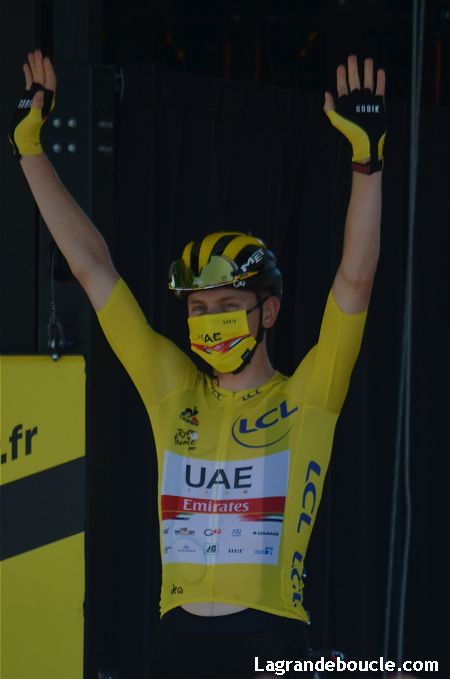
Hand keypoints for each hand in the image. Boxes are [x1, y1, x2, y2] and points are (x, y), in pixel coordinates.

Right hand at [8, 49, 55, 157]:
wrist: (23, 139)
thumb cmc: (29, 132)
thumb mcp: (33, 120)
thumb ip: (37, 107)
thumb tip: (40, 94)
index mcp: (46, 102)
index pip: (50, 83)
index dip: (48, 71)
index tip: (45, 60)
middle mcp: (42, 98)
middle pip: (43, 78)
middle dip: (41, 65)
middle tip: (37, 52)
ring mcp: (36, 98)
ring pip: (36, 79)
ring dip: (34, 67)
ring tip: (32, 55)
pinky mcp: (28, 99)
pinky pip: (30, 83)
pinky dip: (28, 74)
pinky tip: (26, 66)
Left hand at [324, 55, 385, 172]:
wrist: (367, 140)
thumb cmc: (351, 131)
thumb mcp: (337, 119)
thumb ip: (330, 107)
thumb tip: (326, 93)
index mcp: (346, 103)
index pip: (342, 86)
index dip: (341, 76)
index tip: (341, 66)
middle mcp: (356, 100)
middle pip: (355, 81)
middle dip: (353, 69)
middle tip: (352, 57)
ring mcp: (368, 101)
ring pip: (367, 82)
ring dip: (367, 71)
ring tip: (368, 60)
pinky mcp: (378, 104)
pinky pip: (380, 89)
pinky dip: (380, 80)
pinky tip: (380, 71)